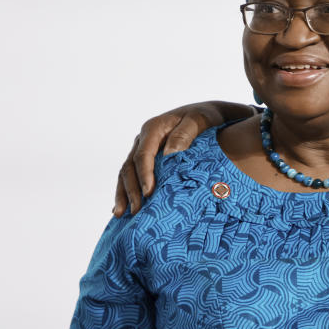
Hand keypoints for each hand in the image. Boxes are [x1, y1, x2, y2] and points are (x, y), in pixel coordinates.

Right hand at [113, 101, 256, 215]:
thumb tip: (169, 154)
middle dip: (132, 190)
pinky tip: (123, 210)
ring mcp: (142, 149)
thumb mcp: (198, 121)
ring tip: (121, 214)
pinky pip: (131, 176)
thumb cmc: (204, 117)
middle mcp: (143, 139)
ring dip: (124, 194)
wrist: (207, 114)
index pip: (143, 155)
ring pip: (126, 173)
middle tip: (137, 211)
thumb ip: (184, 134)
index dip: (144, 175)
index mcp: (154, 128)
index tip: (149, 194)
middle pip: (130, 166)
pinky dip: (126, 192)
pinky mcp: (146, 159)